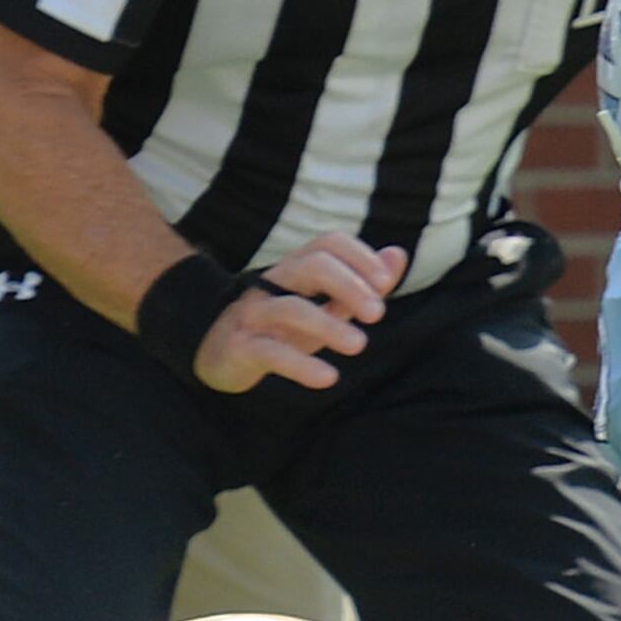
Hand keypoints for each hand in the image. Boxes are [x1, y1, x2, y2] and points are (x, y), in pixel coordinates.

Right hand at [192, 233, 404, 391]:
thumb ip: (361, 285)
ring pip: (292, 309)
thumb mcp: (325, 305)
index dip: (359, 256)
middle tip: (378, 314)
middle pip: (313, 265)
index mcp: (296, 267)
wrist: (222, 353)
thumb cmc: (283, 327)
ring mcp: (255, 313)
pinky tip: (328, 378)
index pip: (328, 243)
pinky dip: (301, 366)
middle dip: (350, 285)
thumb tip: (398, 255)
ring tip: (360, 345)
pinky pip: (271, 352)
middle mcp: (273, 282)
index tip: (386, 282)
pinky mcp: (242, 346)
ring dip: (330, 326)